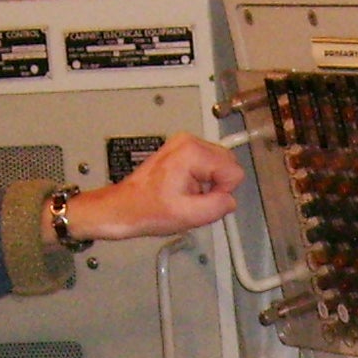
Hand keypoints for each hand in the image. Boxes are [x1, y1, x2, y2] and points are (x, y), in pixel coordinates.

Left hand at [61, 135, 244, 243]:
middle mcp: (189, 141)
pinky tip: (182, 189)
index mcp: (192, 152)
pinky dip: (200, 180)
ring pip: (219, 165)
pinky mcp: (181, 150)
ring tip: (185, 194)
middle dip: (216, 186)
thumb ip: (219, 206)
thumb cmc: (147, 209)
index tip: (201, 200)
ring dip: (208, 184)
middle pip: (228, 164)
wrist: (124, 207)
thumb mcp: (189, 216)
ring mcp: (184, 144)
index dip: (222, 192)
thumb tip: (230, 200)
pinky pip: (207, 165)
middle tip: (193, 199)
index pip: (233, 171)